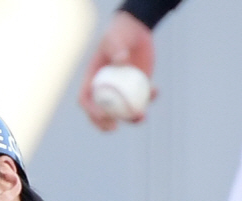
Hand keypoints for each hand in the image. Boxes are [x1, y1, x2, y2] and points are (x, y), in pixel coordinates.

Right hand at [78, 11, 155, 130]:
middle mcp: (104, 90)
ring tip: (141, 117)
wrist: (135, 31)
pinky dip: (149, 99)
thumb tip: (121, 61)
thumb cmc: (119, 34)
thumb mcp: (115, 38)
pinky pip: (141, 101)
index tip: (103, 114)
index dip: (91, 111)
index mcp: (92, 80)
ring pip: (123, 112)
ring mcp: (120, 92)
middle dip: (104, 125)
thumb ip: (116, 48)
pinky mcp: (135, 91)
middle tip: (114, 127)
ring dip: (132, 119)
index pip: (86, 100)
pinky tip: (156, 90)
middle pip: (100, 113)